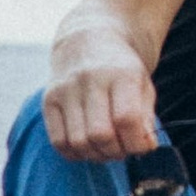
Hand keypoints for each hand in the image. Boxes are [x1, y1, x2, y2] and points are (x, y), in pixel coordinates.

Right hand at [44, 23, 163, 162]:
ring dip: (96, 155)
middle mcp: (90, 79)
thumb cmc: (121, 70)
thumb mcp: (143, 84)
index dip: (137, 143)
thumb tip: (146, 146)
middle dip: (116, 152)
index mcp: (121, 73)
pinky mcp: (48, 100)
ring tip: (106, 148)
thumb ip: (146, 117)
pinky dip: (74, 153)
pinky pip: (58, 141)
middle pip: (100, 134)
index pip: (127, 118)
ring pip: (78, 142)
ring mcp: (66, 89)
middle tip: (123, 149)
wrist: (89, 39)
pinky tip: (87, 146)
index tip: (143, 147)